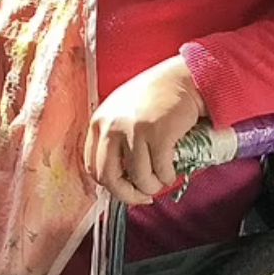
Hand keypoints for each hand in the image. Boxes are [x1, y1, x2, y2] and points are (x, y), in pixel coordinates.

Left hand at [84, 56, 206, 205]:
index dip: (110, 186)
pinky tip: (172, 169)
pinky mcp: (157, 133)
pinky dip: (168, 177)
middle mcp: (111, 125)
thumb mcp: (122, 115)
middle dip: (129, 195)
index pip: (92, 168)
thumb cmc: (154, 99)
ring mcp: (133, 128)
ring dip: (154, 186)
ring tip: (162, 177)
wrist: (181, 79)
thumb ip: (114, 141)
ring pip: (139, 179)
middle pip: (109, 178)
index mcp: (98, 122)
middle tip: (145, 195)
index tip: (127, 190)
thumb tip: (117, 180)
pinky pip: (161, 171)